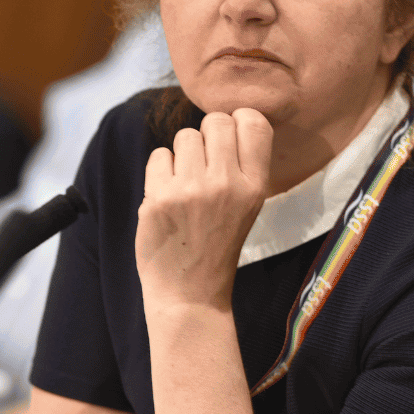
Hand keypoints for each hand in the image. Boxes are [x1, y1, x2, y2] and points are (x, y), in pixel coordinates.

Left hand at [136, 108, 272, 309]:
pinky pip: (158, 156)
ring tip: (184, 185)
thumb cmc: (217, 244)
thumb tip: (223, 120)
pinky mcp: (160, 197)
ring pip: (184, 136)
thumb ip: (240, 165)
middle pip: (216, 121)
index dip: (237, 122)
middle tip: (202, 164)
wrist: (190, 293)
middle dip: (206, 135)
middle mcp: (227, 184)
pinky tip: (166, 196)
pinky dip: (159, 172)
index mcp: (255, 186)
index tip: (228, 141)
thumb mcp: (246, 206)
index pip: (253, 121)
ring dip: (181, 155)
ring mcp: (193, 190)